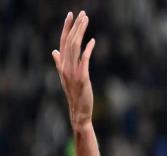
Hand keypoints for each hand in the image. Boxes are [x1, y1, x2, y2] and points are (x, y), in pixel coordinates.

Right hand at [52, 11, 95, 130]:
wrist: (79, 111)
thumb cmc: (75, 94)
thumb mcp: (65, 77)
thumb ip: (59, 62)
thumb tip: (54, 51)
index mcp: (62, 65)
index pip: (62, 42)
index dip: (66, 28)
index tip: (71, 15)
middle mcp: (65, 66)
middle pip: (69, 41)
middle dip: (75, 26)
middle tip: (82, 13)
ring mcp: (73, 72)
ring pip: (75, 47)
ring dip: (81, 33)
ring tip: (86, 21)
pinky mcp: (82, 78)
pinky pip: (84, 60)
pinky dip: (88, 49)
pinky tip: (93, 41)